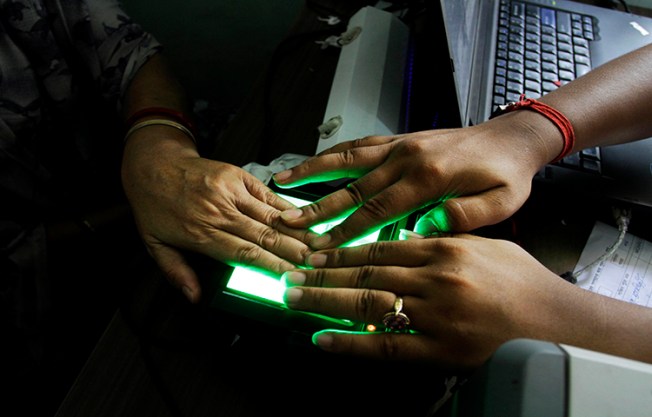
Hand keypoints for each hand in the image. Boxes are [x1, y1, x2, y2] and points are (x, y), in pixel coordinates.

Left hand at [122, 130, 315, 302]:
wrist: (152, 165)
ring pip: (271, 215)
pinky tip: (302, 216)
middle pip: (265, 236)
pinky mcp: (237, 175)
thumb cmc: (155, 205)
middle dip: (294, 252)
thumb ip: (177, 272)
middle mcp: (219, 211)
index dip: (273, 266)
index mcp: (201, 233)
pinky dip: (286, 207)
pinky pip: (267, 194)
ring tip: (317, 244)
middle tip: (315, 263)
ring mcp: (230, 190)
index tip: (291, 277)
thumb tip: (194, 296)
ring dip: (297, 230)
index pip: (246, 254)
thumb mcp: (155, 245)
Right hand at [274, 118, 551, 248]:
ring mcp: (401, 145)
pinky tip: (316, 160)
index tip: (321, 247)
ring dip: (314, 170)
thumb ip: (464, 216)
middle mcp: (407, 157)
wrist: (513, 138)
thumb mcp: (500, 202)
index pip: (376, 209)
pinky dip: (335, 152)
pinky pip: (361, 144)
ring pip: (348, 158)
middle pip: (352, 185)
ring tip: (283, 179)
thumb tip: (425, 228)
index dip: (345, 230)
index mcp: (428, 177)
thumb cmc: (507, 175)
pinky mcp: (402, 140)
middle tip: (288, 220)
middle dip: (317, 206)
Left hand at [282, 235, 589, 369]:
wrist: (551, 318)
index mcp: (443, 249)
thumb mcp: (480, 243)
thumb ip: (440, 237)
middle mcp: (435, 279)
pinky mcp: (438, 348)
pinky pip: (385, 344)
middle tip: (292, 272)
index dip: (342, 250)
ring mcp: (435, 314)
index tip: (316, 251)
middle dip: (323, 273)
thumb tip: (404, 235)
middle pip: (365, 273)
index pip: (379, 248)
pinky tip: (323, 338)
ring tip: (295, 298)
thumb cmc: (519, 279)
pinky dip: (351, 342)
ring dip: (325, 300)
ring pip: (368, 303)